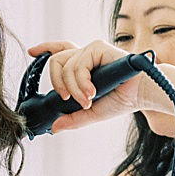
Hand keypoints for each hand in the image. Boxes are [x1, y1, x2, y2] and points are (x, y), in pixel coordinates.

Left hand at [26, 39, 147, 130]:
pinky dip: (81, 83)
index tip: (32, 52)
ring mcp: (92, 50)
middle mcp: (86, 55)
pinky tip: (92, 93)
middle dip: (56, 82)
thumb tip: (54, 127)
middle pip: (56, 60)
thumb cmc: (123, 99)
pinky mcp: (99, 48)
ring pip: (65, 66)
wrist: (142, 95)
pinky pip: (78, 65)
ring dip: (73, 89)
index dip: (45, 49)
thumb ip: (73, 118)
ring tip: (88, 100)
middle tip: (67, 99)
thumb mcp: (92, 112)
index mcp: (84, 65)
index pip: (60, 51)